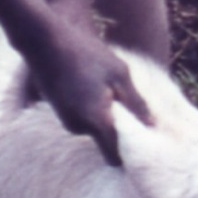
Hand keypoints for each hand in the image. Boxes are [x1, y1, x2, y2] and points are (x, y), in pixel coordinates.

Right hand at [22, 4, 149, 167]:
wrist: (44, 40)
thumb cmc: (86, 53)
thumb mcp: (120, 74)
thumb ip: (137, 103)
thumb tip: (153, 125)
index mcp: (95, 121)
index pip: (114, 156)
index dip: (129, 154)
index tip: (142, 143)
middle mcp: (77, 126)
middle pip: (105, 140)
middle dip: (117, 128)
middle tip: (127, 103)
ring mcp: (64, 119)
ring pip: (93, 127)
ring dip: (102, 114)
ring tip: (106, 87)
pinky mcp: (57, 110)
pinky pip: (80, 117)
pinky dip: (89, 107)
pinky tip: (91, 83)